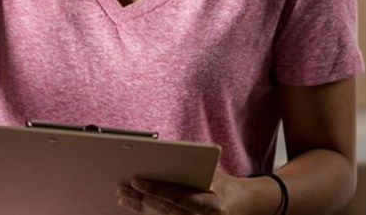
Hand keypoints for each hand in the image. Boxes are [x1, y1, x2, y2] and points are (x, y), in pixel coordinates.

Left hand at [116, 171, 247, 213]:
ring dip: (140, 208)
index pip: (179, 198)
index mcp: (213, 206)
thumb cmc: (224, 185)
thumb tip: (159, 157)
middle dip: (142, 200)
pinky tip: (134, 205)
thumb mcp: (213, 174)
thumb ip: (190, 170)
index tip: (136, 181)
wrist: (244, 205)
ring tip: (122, 197)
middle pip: (166, 210)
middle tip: (121, 189)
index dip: (156, 190)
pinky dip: (148, 213)